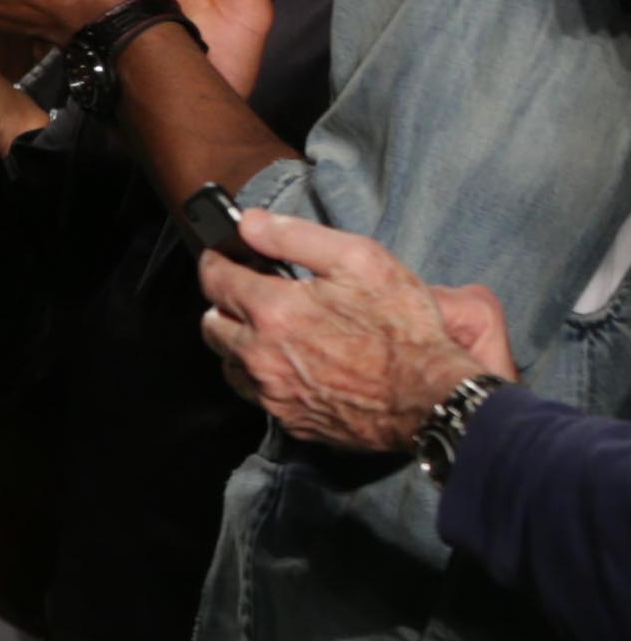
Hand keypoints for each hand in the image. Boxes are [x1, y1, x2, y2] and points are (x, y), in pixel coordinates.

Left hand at [201, 210, 512, 451]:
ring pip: (229, 363)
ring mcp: (271, 391)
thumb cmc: (403, 328)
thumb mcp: (359, 261)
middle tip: (252, 294)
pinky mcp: (287, 418)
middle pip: (212, 325)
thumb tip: (249, 222)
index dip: (216, 262)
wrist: (428, 395)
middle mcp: (261, 355)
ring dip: (239, 344)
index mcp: (274, 311)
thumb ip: (295, 237)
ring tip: (273, 331)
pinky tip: (292, 364)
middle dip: (224, 304)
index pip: (215, 280)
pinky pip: (257, 393)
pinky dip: (263, 375)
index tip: (223, 257)